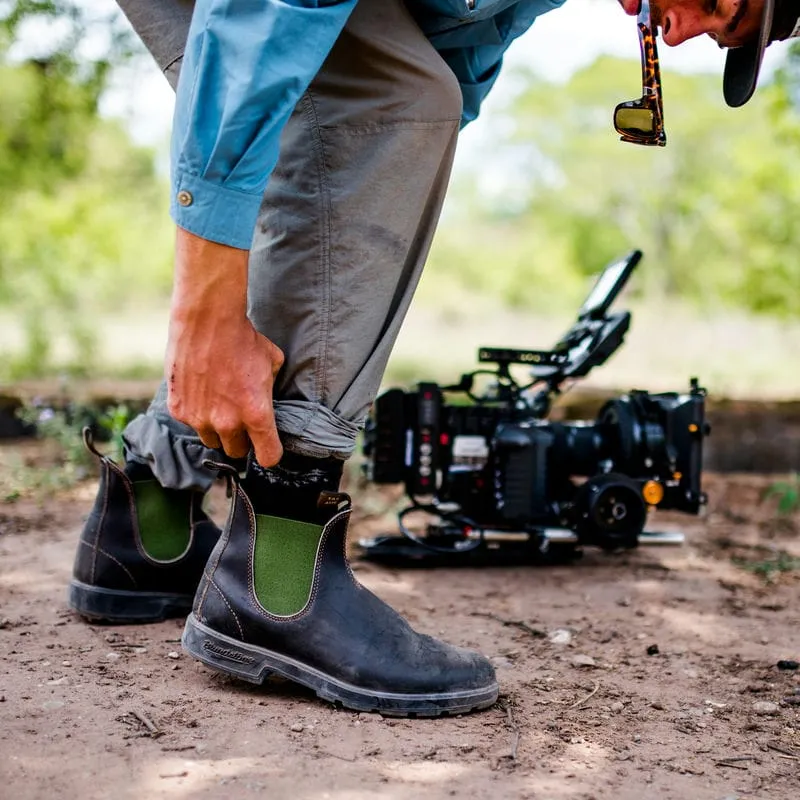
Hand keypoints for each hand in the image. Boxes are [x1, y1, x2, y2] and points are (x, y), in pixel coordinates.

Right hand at [165, 228, 283, 465]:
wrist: (207, 321)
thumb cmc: (244, 339)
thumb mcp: (272, 364)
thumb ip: (270, 391)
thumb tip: (268, 400)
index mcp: (257, 414)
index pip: (268, 457)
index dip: (270, 453)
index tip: (269, 446)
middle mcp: (228, 422)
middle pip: (237, 452)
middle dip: (242, 440)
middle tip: (242, 420)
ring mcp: (200, 418)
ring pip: (212, 441)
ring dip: (218, 430)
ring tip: (219, 404)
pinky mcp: (179, 410)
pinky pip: (191, 423)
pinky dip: (197, 413)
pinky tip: (201, 391)